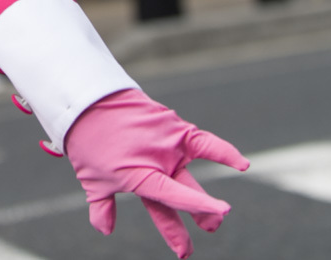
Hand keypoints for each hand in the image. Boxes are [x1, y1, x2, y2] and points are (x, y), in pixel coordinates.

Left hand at [64, 88, 246, 257]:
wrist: (89, 100)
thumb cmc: (87, 143)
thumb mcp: (92, 181)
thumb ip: (102, 207)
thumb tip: (106, 230)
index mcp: (137, 175)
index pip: (169, 196)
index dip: (193, 207)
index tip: (217, 215)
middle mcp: (157, 159)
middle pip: (184, 193)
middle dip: (201, 214)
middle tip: (211, 228)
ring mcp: (167, 141)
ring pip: (191, 174)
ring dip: (205, 198)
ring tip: (220, 214)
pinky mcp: (172, 125)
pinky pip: (203, 141)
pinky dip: (224, 152)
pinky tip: (243, 165)